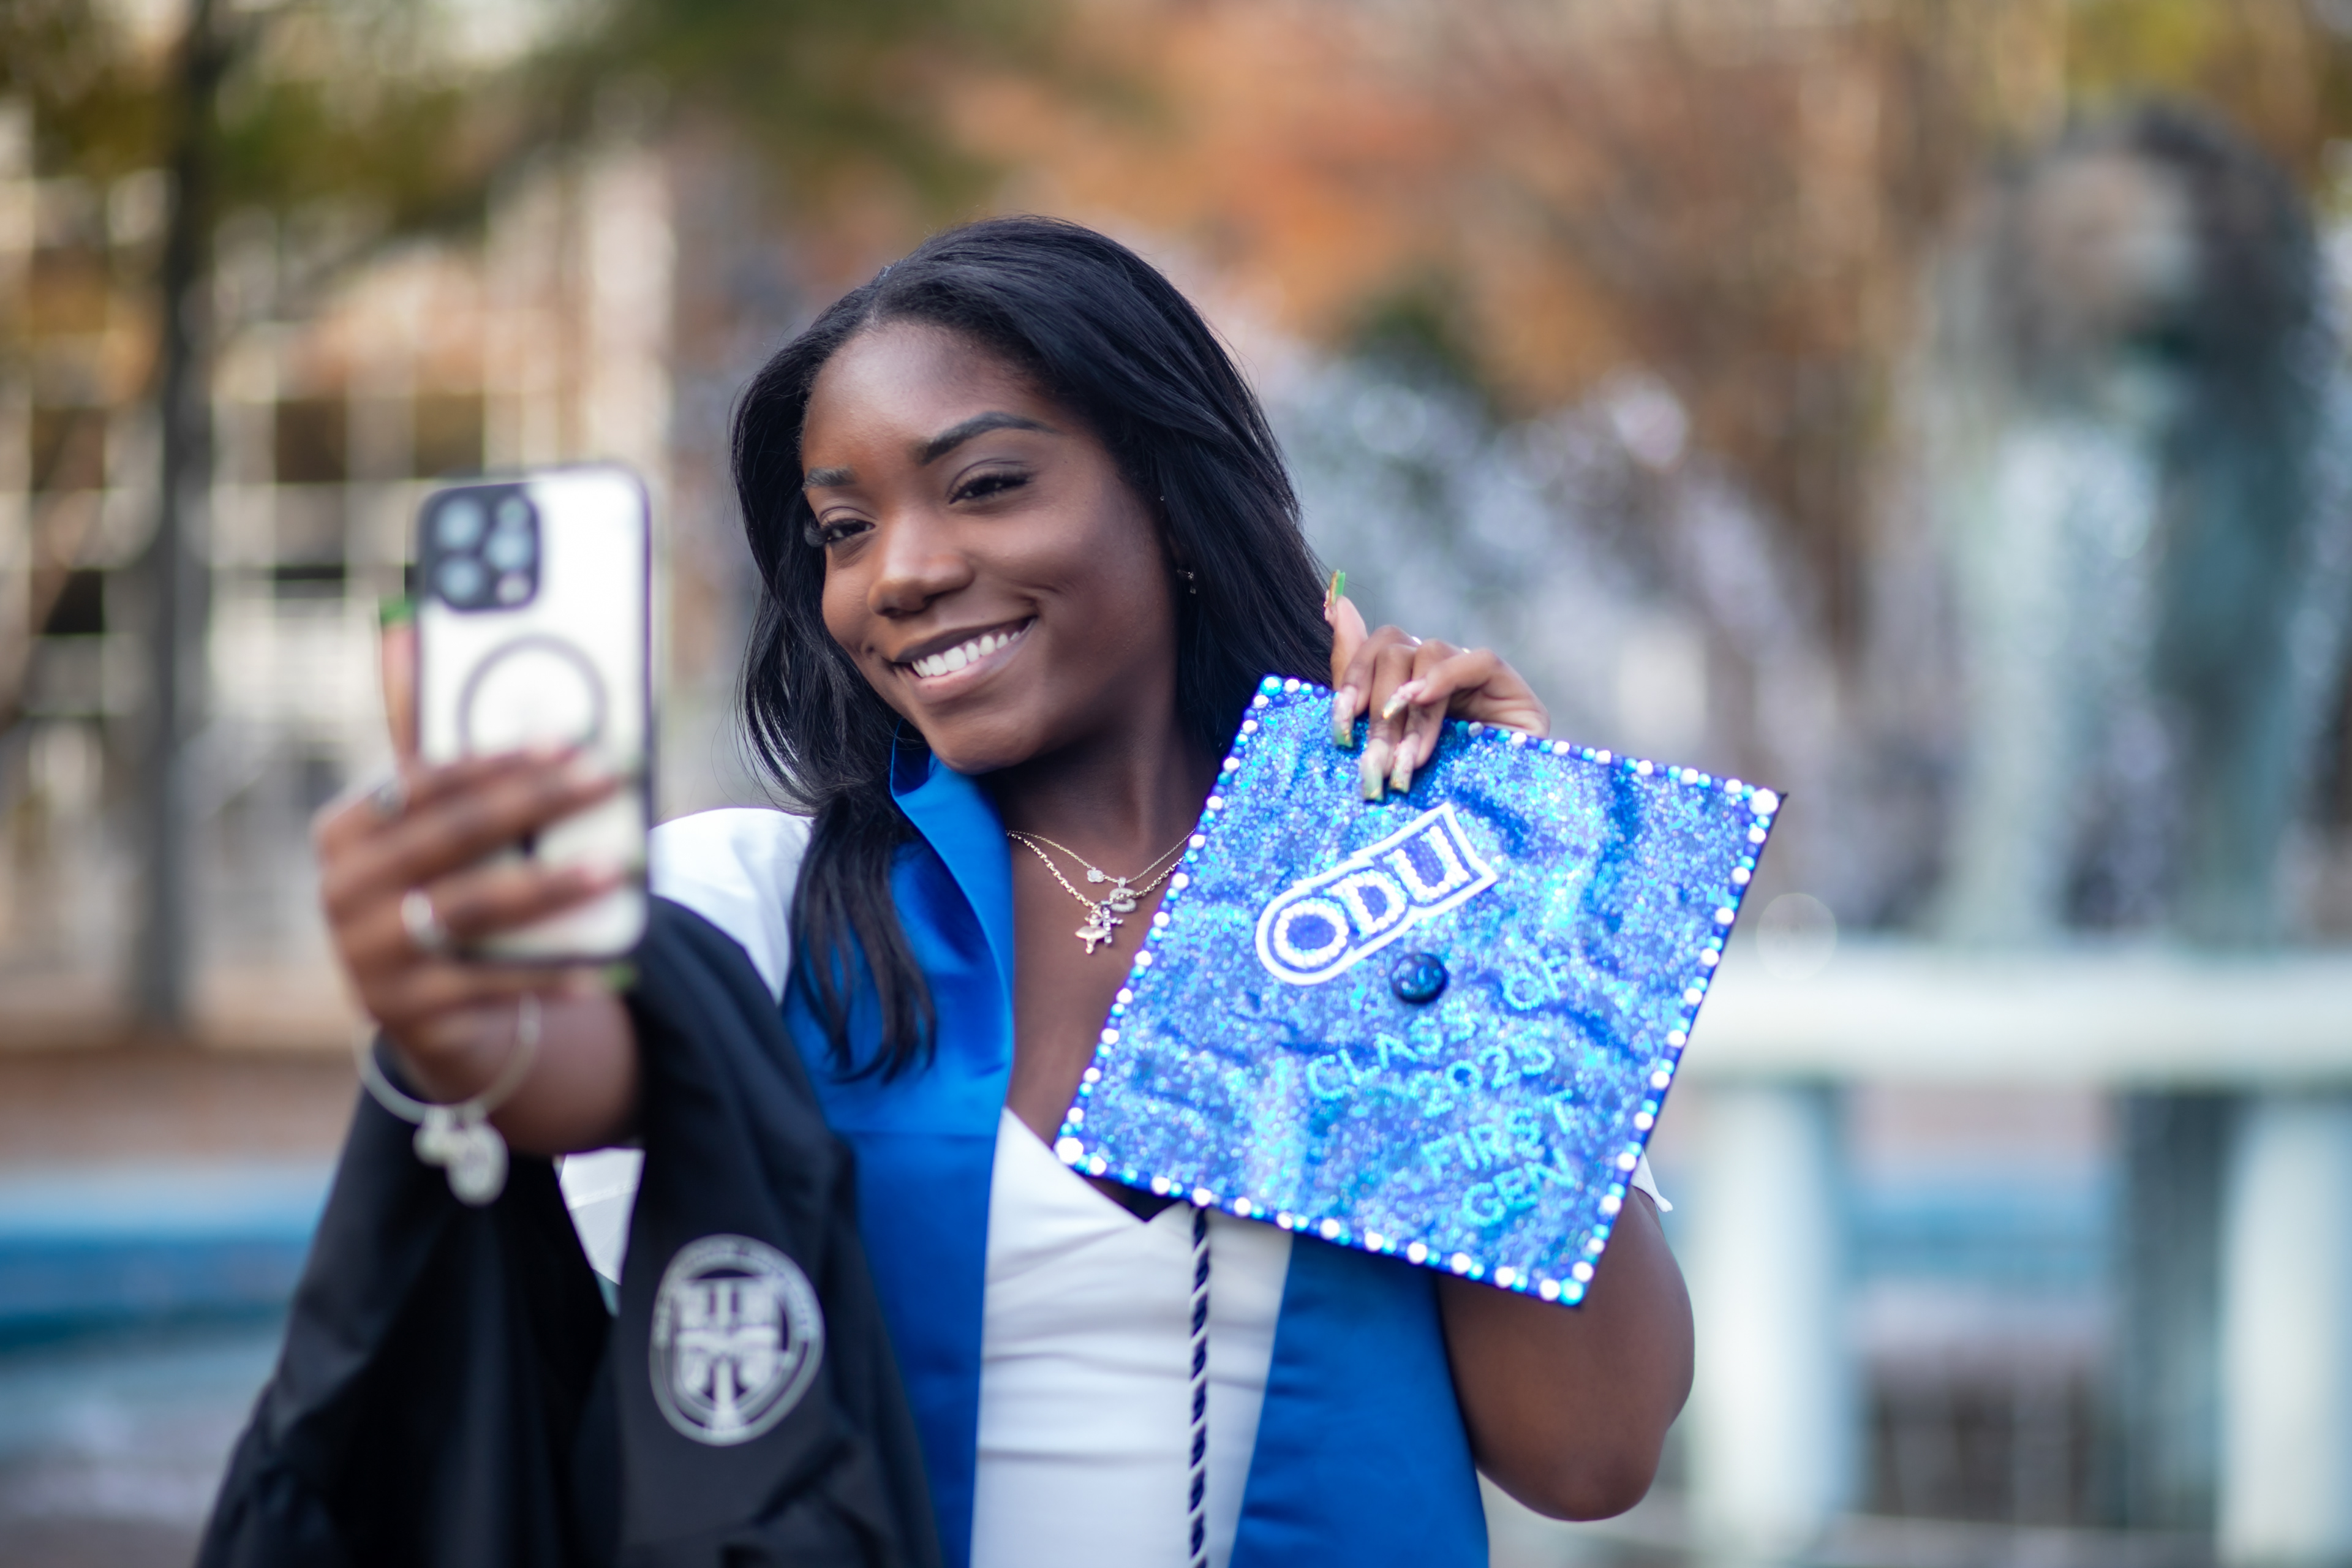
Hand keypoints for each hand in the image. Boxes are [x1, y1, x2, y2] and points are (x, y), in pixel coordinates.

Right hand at [313, 617, 620, 1101]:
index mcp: (347, 828)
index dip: (498, 758)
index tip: (569, 741)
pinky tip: (608, 963)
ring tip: (615, 869)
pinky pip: (489, 986)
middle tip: (606, 782)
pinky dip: (551, 973)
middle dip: (534, 806)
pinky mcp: (402, 1012)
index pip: (425, 781)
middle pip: (450, 838)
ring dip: (547, 887)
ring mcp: (365, 955)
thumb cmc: (445, 880)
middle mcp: (341, 889)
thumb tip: (405, 623)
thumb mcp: (436, 817)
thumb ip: (432, 737)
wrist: (433, 1002)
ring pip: (468, 911)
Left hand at [1326, 593, 1547, 798]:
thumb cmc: (1428, 800)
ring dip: (1410, 711)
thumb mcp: (1380, 744)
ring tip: (1406, 760)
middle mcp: (1438, 676)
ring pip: (1428, 654)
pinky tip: (1424, 702)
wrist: (1483, 836)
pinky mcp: (1511, 691)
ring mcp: (1474, 681)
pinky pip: (1477, 661)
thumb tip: (1334, 605)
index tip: (1341, 723)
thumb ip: (1355, 679)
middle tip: (1374, 761)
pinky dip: (1444, 678)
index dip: (1354, 677)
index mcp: (1406, 687)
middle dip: (1378, 707)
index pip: (1376, 649)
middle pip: (1396, 650)